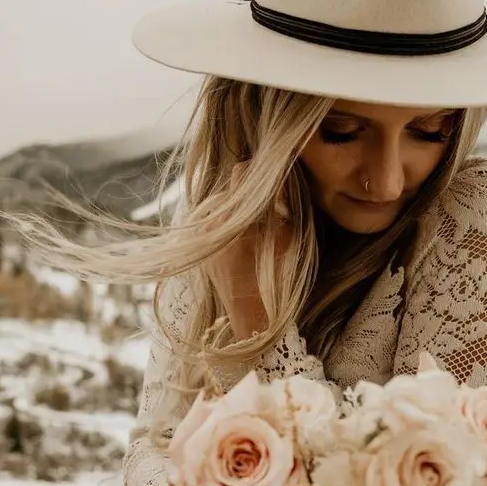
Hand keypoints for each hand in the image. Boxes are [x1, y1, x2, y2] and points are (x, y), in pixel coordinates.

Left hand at [202, 162, 289, 341]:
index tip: (270, 175)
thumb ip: (281, 204)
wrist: (250, 314)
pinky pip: (213, 223)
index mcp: (236, 218)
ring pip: (221, 206)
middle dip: (248, 193)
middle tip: (266, 205)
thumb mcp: (287, 237)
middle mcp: (213, 223)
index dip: (258, 170)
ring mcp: (202, 235)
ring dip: (237, 210)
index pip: (241, 173)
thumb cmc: (275, 278)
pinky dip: (227, 225)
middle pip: (231, 189)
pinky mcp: (199, 247)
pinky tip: (240, 239)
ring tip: (252, 226)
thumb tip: (280, 178)